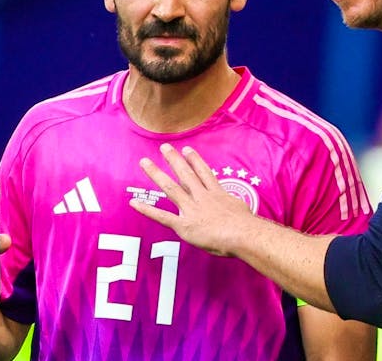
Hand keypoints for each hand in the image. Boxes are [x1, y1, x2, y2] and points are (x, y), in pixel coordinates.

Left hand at [131, 143, 255, 256]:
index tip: (187, 150)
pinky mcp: (184, 225)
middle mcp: (202, 197)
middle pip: (185, 174)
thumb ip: (233, 207)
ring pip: (171, 188)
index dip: (195, 160)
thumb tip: (236, 209)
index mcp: (217, 194)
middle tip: (164, 147)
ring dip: (157, 174)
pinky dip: (147, 210)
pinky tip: (134, 203)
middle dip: (173, 160)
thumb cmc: (247, 226)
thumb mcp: (242, 210)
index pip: (204, 173)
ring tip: (145, 162)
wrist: (242, 234)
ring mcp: (191, 209)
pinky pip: (162, 216)